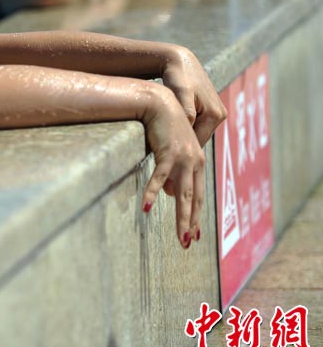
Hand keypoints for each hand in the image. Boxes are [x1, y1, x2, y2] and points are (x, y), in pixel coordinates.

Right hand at [140, 84, 208, 248]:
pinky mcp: (168, 153)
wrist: (160, 103)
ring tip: (180, 236)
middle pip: (193, 199)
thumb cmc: (164, 125)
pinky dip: (153, 193)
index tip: (192, 232)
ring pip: (183, 195)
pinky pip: (159, 178)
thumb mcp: (171, 150)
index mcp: (196, 162)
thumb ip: (173, 171)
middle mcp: (194, 162)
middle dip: (190, 223)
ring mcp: (183, 158)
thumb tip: (168, 192)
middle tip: (187, 242)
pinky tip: (148, 207)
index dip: (195, 215)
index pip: (197, 195)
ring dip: (181, 218)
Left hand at [160, 46, 226, 145]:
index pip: (197, 142)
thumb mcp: (180, 93)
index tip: (163, 153)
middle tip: (160, 149)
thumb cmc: (177, 76)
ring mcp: (217, 112)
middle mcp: (220, 114)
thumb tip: (189, 127)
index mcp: (215, 114)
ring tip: (162, 139)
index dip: (180, 149)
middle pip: (198, 138)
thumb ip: (186, 111)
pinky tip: (168, 127)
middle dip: (182, 143)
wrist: (180, 61)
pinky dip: (184, 127)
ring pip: (196, 132)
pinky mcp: (210, 109)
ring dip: (182, 136)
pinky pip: (196, 124)